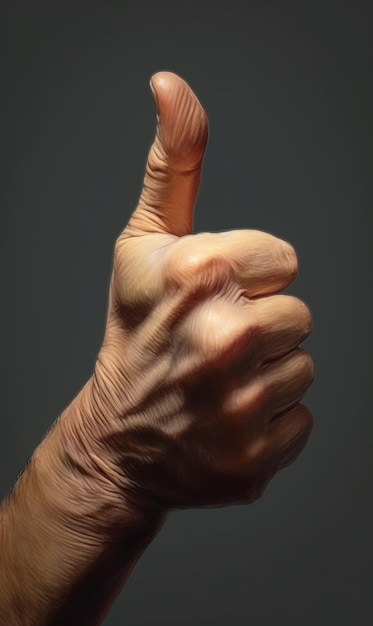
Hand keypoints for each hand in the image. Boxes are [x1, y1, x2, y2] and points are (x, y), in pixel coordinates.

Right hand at [85, 71, 313, 510]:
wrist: (118, 436)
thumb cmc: (135, 333)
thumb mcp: (144, 242)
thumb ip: (174, 163)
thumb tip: (171, 85)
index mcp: (198, 275)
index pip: (286, 262)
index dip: (248, 278)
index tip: (208, 300)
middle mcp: (220, 340)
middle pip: (301, 315)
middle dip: (261, 326)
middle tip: (210, 345)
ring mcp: (238, 405)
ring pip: (303, 368)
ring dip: (265, 373)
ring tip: (216, 382)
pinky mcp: (254, 457)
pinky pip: (299, 419)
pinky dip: (268, 420)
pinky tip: (224, 418)